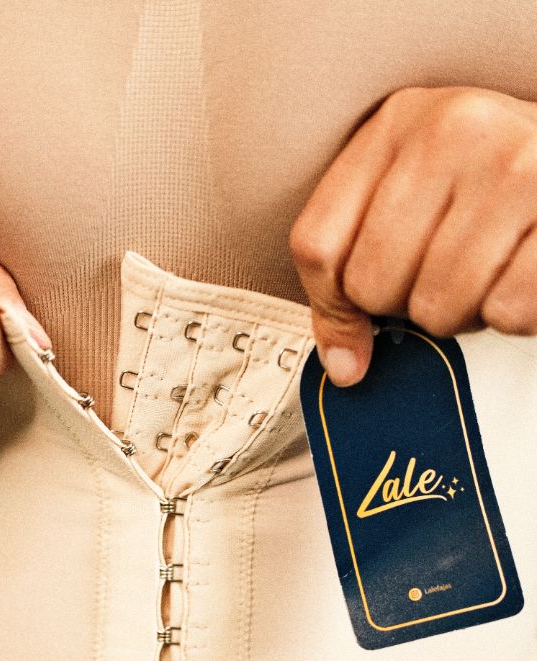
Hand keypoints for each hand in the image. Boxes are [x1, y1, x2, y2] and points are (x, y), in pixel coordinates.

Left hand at [289, 86, 536, 384]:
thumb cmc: (503, 182)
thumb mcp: (420, 192)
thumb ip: (359, 261)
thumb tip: (343, 364)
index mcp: (401, 122)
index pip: (317, 245)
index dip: (333, 304)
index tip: (359, 319)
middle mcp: (455, 132)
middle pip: (372, 286)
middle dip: (408, 304)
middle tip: (448, 276)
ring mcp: (515, 170)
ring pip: (435, 308)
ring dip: (463, 313)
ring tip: (489, 273)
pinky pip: (504, 313)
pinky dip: (514, 316)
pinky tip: (522, 273)